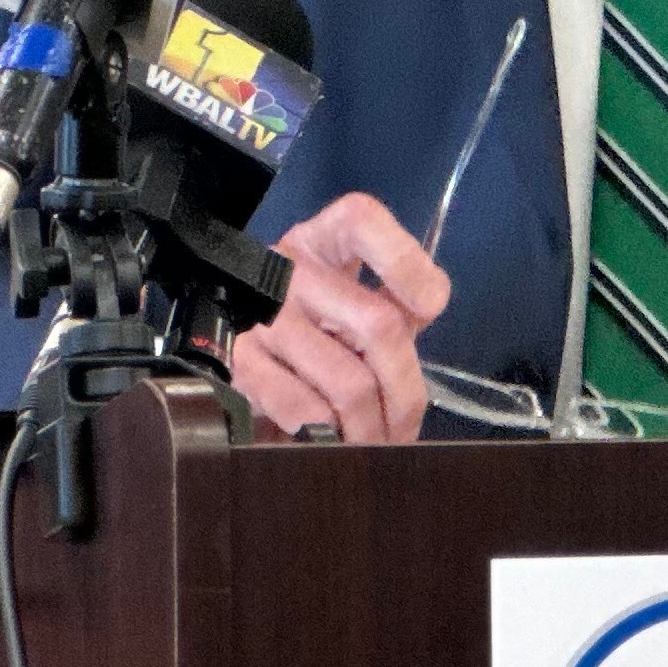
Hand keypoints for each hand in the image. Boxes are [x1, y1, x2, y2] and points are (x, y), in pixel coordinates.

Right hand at [231, 191, 450, 443]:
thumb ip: (397, 302)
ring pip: (348, 382)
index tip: (429, 306)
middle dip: (404, 389)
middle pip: (376, 324)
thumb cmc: (315, 325)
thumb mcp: (357, 301)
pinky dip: (332, 439)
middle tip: (406, 426)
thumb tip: (427, 307)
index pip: (361, 222)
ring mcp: (259, 316)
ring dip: (372, 427)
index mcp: (322, 241)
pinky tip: (338, 444)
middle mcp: (286, 269)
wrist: (238, 353)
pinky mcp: (239, 364)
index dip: (404, 261)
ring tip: (377, 443)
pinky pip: (305, 411)